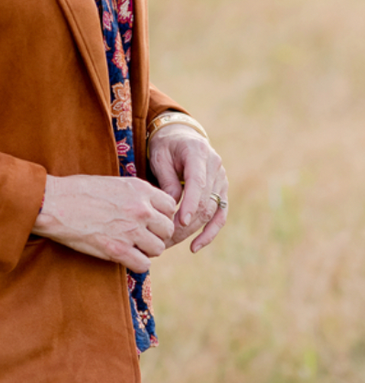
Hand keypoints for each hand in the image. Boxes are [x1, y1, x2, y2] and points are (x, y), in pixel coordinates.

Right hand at [34, 174, 176, 271]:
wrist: (52, 203)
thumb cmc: (77, 191)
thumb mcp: (113, 182)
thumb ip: (135, 195)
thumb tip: (149, 209)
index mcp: (140, 189)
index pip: (170, 206)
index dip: (161, 215)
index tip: (149, 220)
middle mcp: (140, 208)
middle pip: (168, 229)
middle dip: (156, 234)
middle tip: (140, 237)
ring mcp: (131, 230)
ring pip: (158, 248)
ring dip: (146, 250)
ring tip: (131, 247)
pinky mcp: (118, 249)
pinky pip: (143, 264)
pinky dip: (136, 264)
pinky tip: (124, 257)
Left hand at [148, 126, 227, 252]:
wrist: (181, 136)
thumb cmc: (165, 145)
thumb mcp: (159, 157)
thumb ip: (167, 181)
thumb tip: (172, 208)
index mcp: (198, 153)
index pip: (197, 182)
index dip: (190, 204)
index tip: (180, 222)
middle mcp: (215, 166)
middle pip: (205, 202)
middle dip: (185, 224)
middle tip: (164, 240)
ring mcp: (221, 179)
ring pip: (212, 211)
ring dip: (193, 231)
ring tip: (171, 243)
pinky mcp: (222, 191)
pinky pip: (220, 215)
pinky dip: (209, 232)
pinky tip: (195, 246)